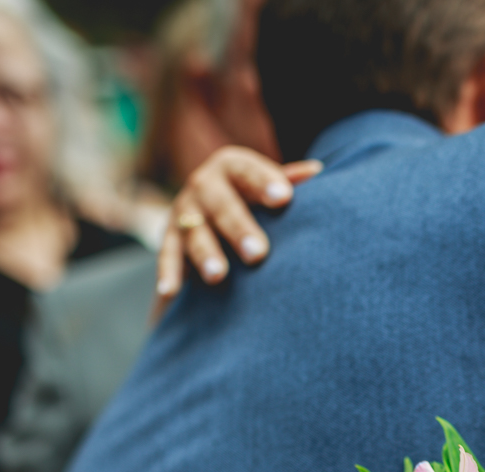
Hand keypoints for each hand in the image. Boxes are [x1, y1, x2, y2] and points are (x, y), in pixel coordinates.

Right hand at [155, 146, 323, 299]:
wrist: (205, 204)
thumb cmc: (251, 195)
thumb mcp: (264, 184)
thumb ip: (287, 180)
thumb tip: (316, 172)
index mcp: (231, 167)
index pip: (248, 172)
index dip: (264, 182)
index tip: (284, 197)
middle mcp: (204, 185)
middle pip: (222, 206)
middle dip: (238, 229)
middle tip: (258, 253)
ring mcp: (183, 211)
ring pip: (194, 233)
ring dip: (205, 254)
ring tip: (218, 275)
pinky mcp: (169, 236)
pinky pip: (167, 255)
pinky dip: (168, 273)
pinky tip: (170, 291)